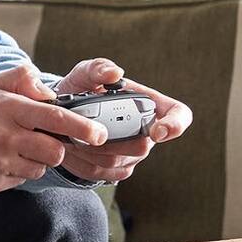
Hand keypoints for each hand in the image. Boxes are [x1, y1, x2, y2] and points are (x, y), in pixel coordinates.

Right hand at [0, 73, 100, 196]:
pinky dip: (15, 173)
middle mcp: (5, 138)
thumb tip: (49, 91)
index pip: (56, 120)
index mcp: (8, 109)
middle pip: (55, 152)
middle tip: (43, 140)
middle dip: (56, 148)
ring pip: (38, 169)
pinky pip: (17, 181)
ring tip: (13, 148)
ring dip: (35, 161)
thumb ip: (22, 80)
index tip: (99, 133)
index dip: (83, 128)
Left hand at [47, 55, 192, 184]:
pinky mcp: (114, 170)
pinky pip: (101, 173)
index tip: (157, 131)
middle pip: (142, 146)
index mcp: (151, 103)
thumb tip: (115, 73)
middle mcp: (147, 132)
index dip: (175, 125)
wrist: (63, 116)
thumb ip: (99, 68)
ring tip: (71, 135)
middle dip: (112, 140)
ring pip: (117, 161)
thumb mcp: (86, 73)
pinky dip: (82, 162)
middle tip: (86, 128)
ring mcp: (133, 154)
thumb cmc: (82, 89)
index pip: (179, 115)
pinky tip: (71, 148)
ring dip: (91, 150)